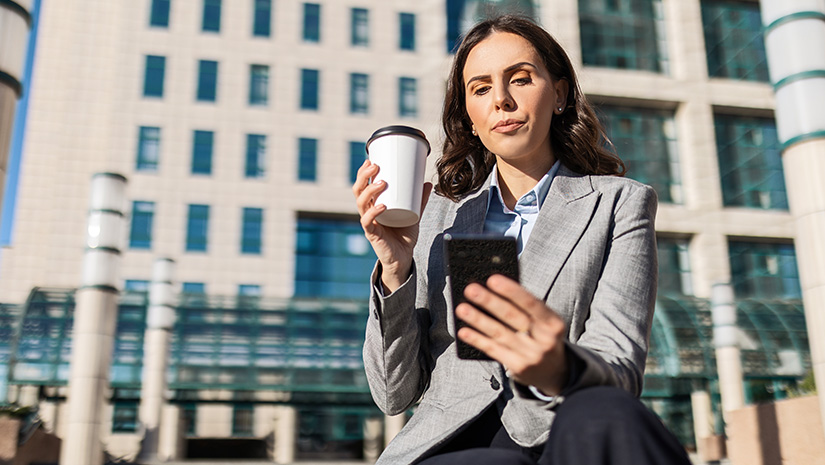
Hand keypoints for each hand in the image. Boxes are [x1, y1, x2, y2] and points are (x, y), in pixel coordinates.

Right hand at [352, 159, 432, 291]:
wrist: (403, 257)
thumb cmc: (404, 234)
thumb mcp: (414, 213)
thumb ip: (420, 200)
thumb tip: (428, 182)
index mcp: (373, 204)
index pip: (362, 185)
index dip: (363, 172)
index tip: (371, 159)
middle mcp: (367, 212)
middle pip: (358, 191)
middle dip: (363, 177)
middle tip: (375, 166)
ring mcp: (369, 223)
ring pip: (361, 203)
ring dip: (369, 191)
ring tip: (382, 182)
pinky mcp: (372, 234)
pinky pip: (368, 221)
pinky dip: (374, 213)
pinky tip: (381, 206)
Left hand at [456, 274, 568, 395]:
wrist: (555, 374)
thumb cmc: (543, 338)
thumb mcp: (544, 324)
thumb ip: (526, 309)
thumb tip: (493, 290)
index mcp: (553, 323)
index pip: (532, 303)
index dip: (511, 291)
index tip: (492, 279)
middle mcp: (545, 340)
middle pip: (513, 317)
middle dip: (490, 302)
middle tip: (471, 289)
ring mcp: (532, 355)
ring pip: (500, 333)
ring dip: (478, 320)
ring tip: (462, 309)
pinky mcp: (519, 367)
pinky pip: (494, 350)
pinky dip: (478, 340)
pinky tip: (464, 331)